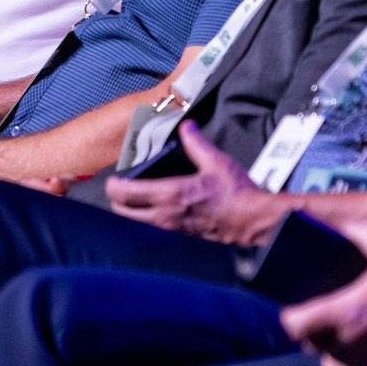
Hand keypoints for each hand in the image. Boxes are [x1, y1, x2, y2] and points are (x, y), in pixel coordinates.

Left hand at [101, 124, 284, 247]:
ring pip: (135, 224)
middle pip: (122, 213)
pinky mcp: (180, 237)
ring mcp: (171, 230)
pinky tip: (154, 210)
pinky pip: (152, 231)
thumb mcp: (216, 162)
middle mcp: (165, 216)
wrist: (253, 222)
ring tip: (133, 198)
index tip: (113, 179)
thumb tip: (187, 128)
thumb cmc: (237, 196)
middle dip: (116, 200)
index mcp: (170, 195)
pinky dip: (145, 221)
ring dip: (129, 212)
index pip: (125, 195)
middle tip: (119, 188)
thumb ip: (196, 143)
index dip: (113, 186)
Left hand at [280, 228, 366, 365]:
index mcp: (348, 314)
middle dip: (312, 330)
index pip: (296, 325)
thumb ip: (363, 235)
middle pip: (310, 344)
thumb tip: (344, 230)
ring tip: (341, 338)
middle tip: (325, 315)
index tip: (297, 308)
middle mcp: (351, 346)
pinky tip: (353, 362)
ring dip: (329, 353)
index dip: (291, 316)